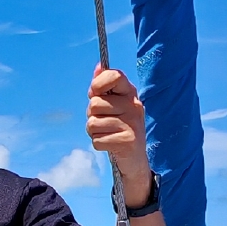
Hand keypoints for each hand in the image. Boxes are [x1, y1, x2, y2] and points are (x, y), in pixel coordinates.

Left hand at [86, 65, 150, 206]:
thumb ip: (103, 87)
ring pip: (92, 123)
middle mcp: (134, 105)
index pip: (113, 76)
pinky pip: (96, 140)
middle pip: (94, 104)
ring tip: (107, 133)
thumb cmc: (118, 127)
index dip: (98, 85)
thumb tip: (99, 66)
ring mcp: (133, 123)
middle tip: (104, 122)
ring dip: (94, 132)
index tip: (96, 94)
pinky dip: (98, 144)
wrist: (134, 158)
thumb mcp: (111, 105)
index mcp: (130, 93)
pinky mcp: (128, 141)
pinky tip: (110, 144)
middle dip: (92, 115)